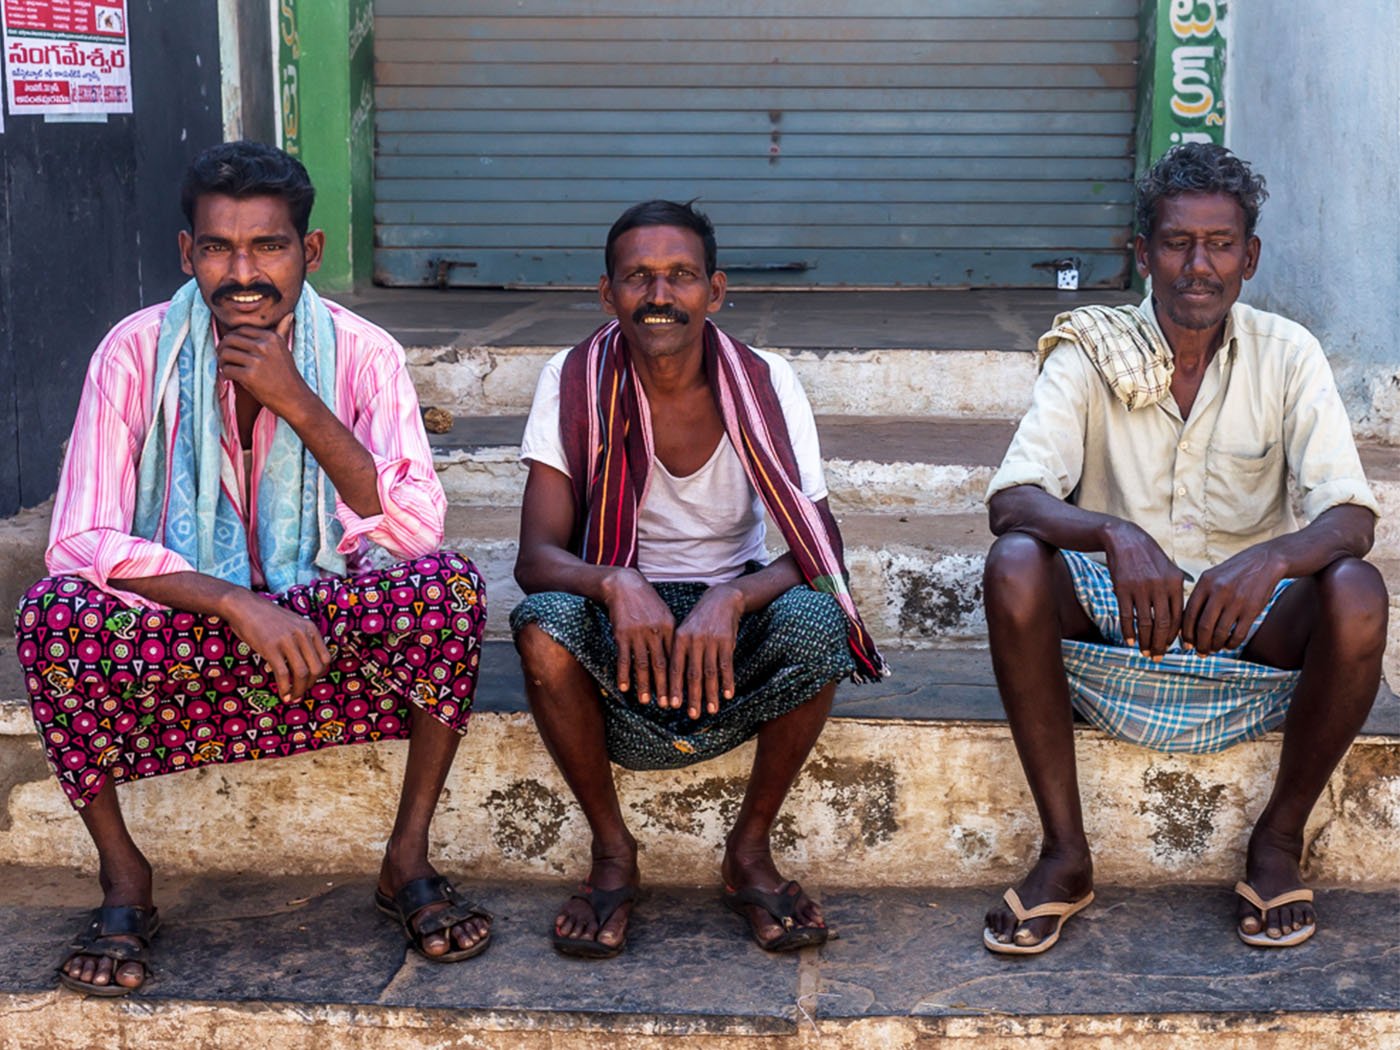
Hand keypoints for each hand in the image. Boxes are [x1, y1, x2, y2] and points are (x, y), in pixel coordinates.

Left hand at [216, 314, 312, 418]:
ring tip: (227, 367)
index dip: (232, 338)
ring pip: (226, 354)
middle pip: (230, 339)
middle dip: (223, 348)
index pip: (241, 330)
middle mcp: (264, 346)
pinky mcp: (250, 376)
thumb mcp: (284, 349)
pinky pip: (227, 369)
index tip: (233, 348)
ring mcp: (257, 361)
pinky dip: (226, 374)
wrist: (295, 398)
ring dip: (222, 361)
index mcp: (271, 337)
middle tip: (225, 358)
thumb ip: (281, 331)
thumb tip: (289, 314)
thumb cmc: (287, 375)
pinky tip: (231, 377)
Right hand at [222, 589, 329, 701]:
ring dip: (298, 690)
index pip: (326, 658)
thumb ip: (302, 639)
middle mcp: (302, 634)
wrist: (244, 606)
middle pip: (316, 668)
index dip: (320, 674)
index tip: (311, 681)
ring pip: (302, 673)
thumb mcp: (292, 624)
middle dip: (310, 685)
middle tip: (300, 692)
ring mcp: (287, 641)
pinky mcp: (271, 648)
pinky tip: (282, 694)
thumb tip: (306, 664)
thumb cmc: (266, 617)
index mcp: (310, 628)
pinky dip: (285, 687)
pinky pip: (283, 673)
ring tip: (292, 698)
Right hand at [600, 569, 674, 704]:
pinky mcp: (621, 633)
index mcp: (670, 628)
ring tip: (646, 701)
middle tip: (669, 706)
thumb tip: (678, 659)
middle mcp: (656, 632)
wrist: (624, 585)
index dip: (680, 678)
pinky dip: (624, 674)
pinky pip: (623, 657)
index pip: (677, 658)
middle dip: (666, 687)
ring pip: (643, 664)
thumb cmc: (647, 602)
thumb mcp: (664, 615)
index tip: (683, 694)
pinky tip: (624, 687)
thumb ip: (671, 636)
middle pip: (662, 665)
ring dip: (645, 684)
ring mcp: (638, 633)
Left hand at [669, 583, 741, 718]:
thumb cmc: (699, 620)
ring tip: (712, 710)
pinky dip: (727, 681)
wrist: (721, 599)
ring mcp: (711, 641)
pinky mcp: (727, 641)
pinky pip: (726, 665)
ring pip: (710, 673)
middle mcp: (694, 640)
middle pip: (692, 674)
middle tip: (692, 715)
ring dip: (711, 694)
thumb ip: (678, 653)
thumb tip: (670, 681)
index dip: (673, 688)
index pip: (674, 668)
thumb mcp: (684, 631)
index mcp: (679, 639)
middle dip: (692, 696)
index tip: (671, 706)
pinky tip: (728, 695)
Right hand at [1101, 521, 1186, 658]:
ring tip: (1144, 652)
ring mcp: (1141, 588)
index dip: (1174, 637)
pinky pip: (1127, 616)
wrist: (1125, 539)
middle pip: (1163, 624)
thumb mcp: (1169, 568)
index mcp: (1175, 583)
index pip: (1178, 617)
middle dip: (1161, 644)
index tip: (1170, 648)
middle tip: (1157, 657)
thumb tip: (1182, 613)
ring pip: (1145, 623)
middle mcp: (1160, 586)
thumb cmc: (1148, 556)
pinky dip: (1129, 631)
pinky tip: (1130, 641)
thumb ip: (1176, 589)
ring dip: (1145, 641)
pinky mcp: (1123, 588)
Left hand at [1181, 545, 1284, 655]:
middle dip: (1200, 644)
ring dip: (1215, 646)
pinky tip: (1229, 645)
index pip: (1189, 614)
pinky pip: (1238, 634)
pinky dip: (1231, 644)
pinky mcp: (1252, 609)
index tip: (1186, 644)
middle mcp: (1219, 592)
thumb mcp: (1212, 577)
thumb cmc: (1233, 573)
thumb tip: (1187, 625)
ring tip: (1213, 649)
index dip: (1186, 633)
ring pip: (1220, 633)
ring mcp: (1236, 601)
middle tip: (1200, 652)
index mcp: (1205, 583)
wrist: (1264, 561)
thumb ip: (1200, 597)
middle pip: (1203, 627)